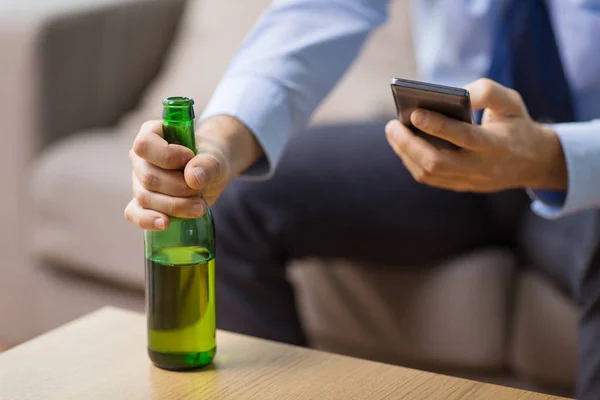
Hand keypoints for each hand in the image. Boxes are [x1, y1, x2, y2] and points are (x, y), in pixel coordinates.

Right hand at [124, 115, 262, 230]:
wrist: (212, 171)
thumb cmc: (210, 158)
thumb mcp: (216, 158)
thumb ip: (208, 164)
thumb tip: (192, 178)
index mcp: (152, 134)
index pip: (145, 145)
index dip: (168, 156)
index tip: (190, 158)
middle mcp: (141, 158)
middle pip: (148, 177)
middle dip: (179, 188)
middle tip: (201, 190)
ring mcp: (139, 181)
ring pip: (145, 197)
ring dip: (174, 206)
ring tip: (199, 207)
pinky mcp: (143, 202)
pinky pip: (134, 213)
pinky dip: (147, 220)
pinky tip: (165, 224)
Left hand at [385, 78, 567, 192]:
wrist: (534, 162)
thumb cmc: (516, 124)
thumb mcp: (511, 101)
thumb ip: (486, 91)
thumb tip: (455, 93)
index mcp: (497, 145)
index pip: (464, 137)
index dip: (437, 126)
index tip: (415, 113)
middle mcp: (482, 167)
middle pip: (437, 162)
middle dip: (409, 143)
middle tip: (392, 125)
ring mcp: (470, 181)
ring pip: (429, 173)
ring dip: (405, 152)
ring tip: (393, 132)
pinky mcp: (460, 187)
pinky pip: (430, 178)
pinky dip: (412, 161)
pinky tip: (403, 144)